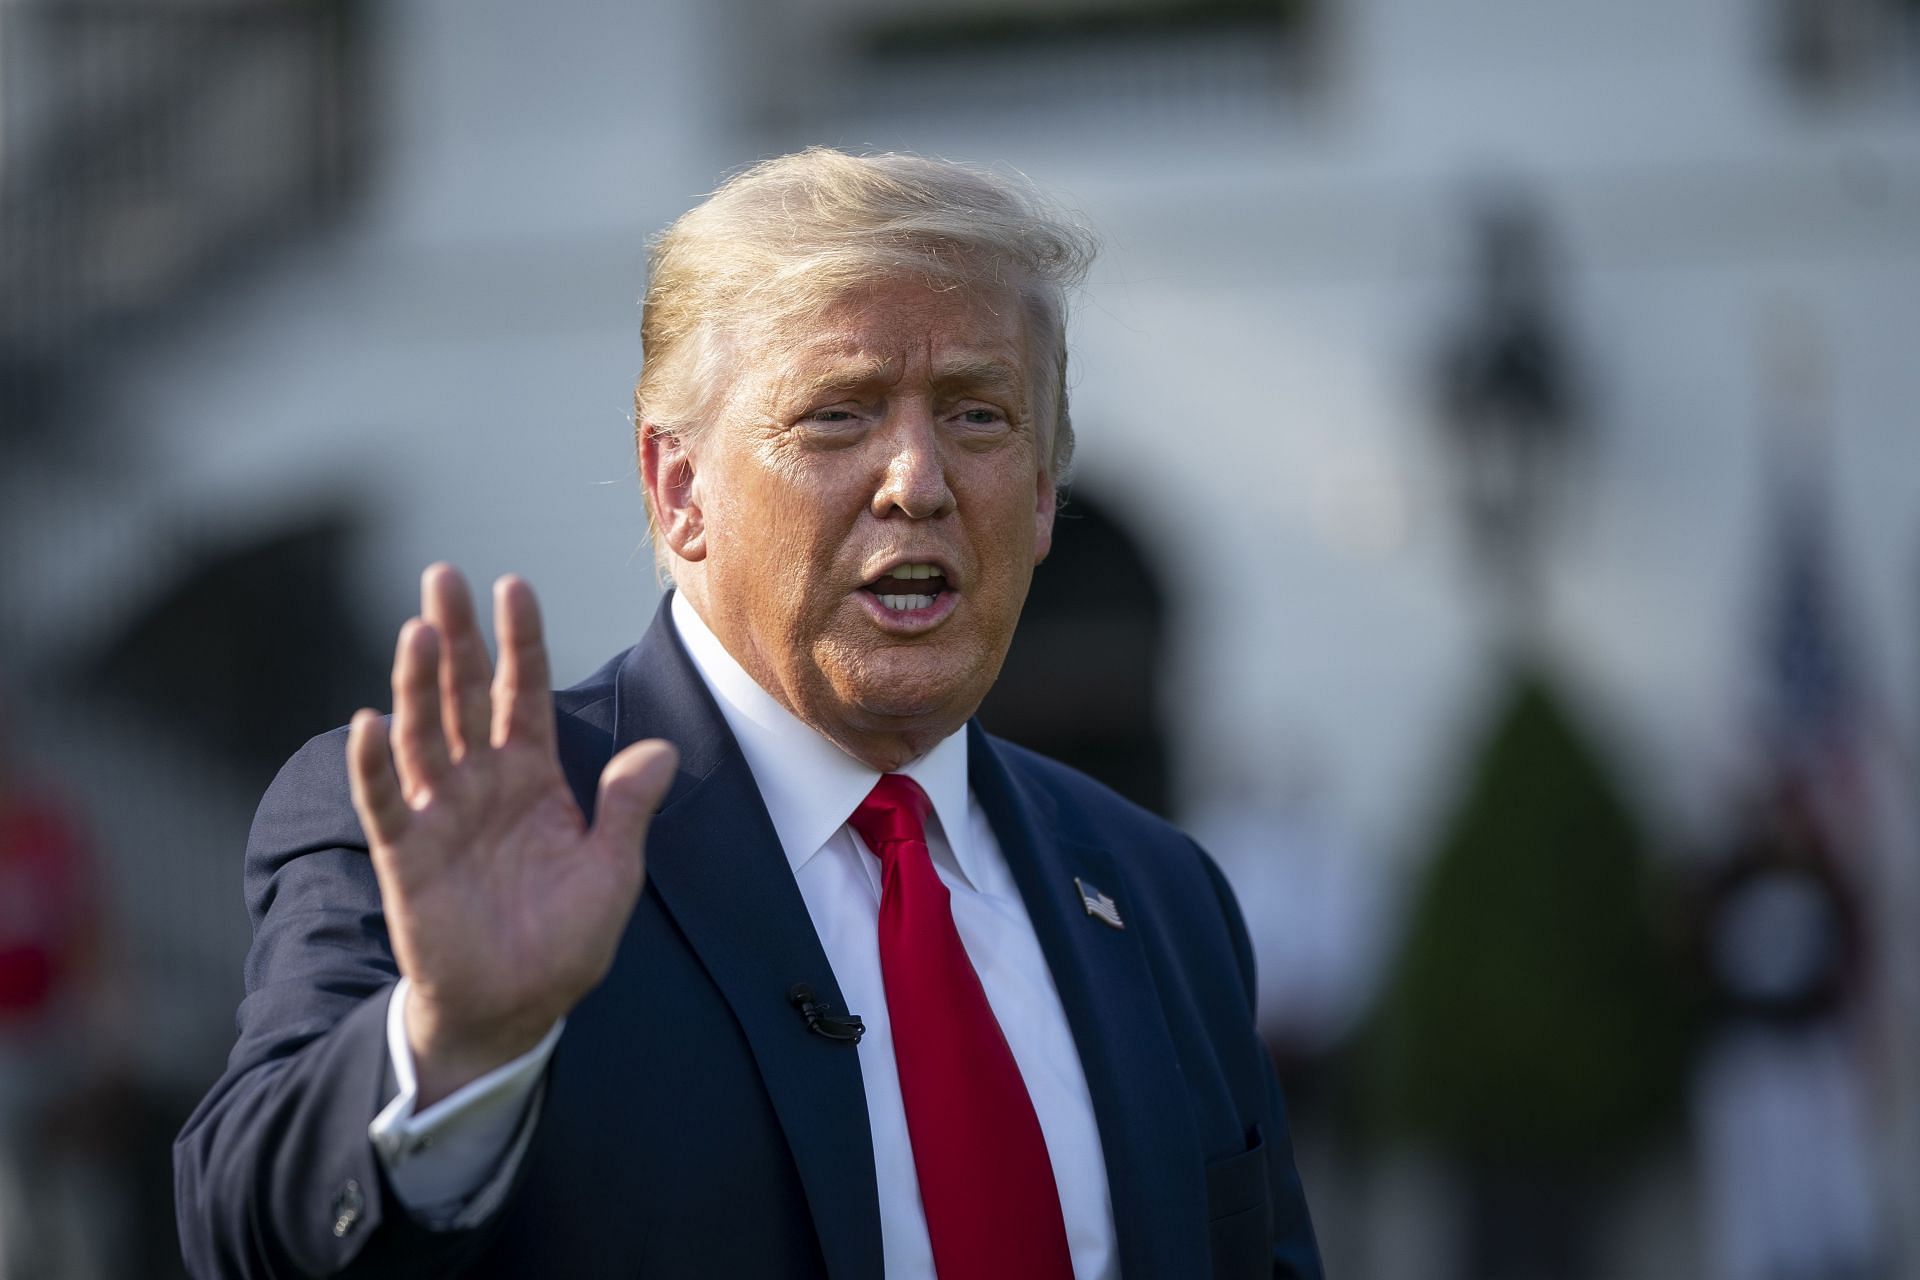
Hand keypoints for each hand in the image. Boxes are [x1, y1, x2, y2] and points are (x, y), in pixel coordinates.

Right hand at [346, 565, 676, 1105]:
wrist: (514, 1009)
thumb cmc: (563, 941)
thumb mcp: (612, 872)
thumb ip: (627, 809)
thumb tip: (661, 749)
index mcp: (531, 777)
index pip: (522, 693)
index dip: (519, 642)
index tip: (514, 587)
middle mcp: (480, 782)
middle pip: (463, 695)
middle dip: (455, 636)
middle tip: (443, 576)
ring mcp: (438, 814)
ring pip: (423, 735)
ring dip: (417, 684)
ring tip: (417, 630)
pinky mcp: (404, 855)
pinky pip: (386, 803)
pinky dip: (375, 766)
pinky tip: (369, 723)